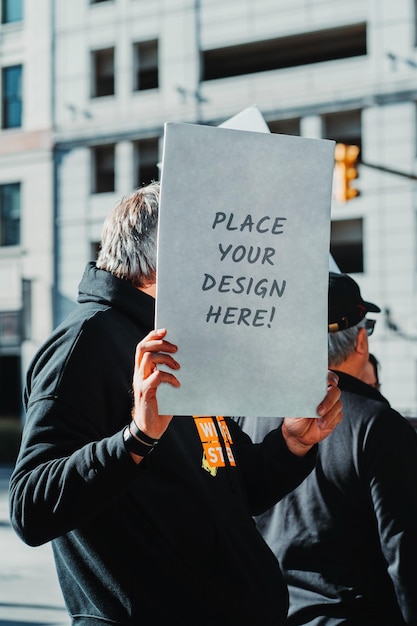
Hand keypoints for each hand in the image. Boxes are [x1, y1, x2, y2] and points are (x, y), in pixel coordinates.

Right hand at [131, 328, 179, 449]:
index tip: (165, 331)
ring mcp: (140, 382)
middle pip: (143, 348)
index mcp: (142, 370)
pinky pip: (156, 377)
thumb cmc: (159, 406)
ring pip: (149, 358)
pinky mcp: (145, 392)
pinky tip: (177, 384)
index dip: (152, 336)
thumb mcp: (163, 386)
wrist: (149, 428)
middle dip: (160, 343)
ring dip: (166, 359)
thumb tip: (185, 360)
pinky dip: (169, 377)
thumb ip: (167, 373)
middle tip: (176, 348)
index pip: (143, 346)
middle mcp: (139, 373)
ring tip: (178, 366)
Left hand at [282, 371, 341, 456]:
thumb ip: (302, 400)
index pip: (326, 377)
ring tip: (319, 422)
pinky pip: (338, 416)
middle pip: (335, 391)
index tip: (331, 382)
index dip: (330, 377)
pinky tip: (321, 425)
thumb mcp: (294, 408)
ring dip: (329, 414)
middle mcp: (325, 394)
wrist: (297, 435)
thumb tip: (306, 394)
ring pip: (338, 404)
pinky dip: (330, 421)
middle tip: (319, 410)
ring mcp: (331, 405)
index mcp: (314, 388)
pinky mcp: (335, 417)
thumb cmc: (294, 417)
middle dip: (329, 400)